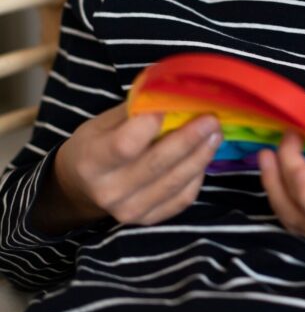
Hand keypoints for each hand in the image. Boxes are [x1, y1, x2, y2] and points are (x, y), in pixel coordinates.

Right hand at [33, 102, 221, 231]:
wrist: (82, 187)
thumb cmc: (96, 144)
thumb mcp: (102, 122)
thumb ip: (135, 110)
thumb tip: (173, 91)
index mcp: (91, 161)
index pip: (124, 145)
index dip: (150, 125)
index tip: (171, 105)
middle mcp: (108, 191)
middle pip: (156, 164)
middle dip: (189, 139)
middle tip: (211, 119)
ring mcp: (129, 210)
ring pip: (174, 183)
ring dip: (200, 156)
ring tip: (215, 134)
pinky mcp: (148, 219)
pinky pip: (182, 199)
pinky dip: (197, 176)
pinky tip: (203, 156)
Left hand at [259, 85, 304, 246]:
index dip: (295, 171)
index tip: (294, 136)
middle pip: (295, 217)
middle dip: (275, 183)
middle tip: (268, 149)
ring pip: (295, 221)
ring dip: (277, 191)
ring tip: (268, 158)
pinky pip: (303, 218)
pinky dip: (288, 196)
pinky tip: (285, 171)